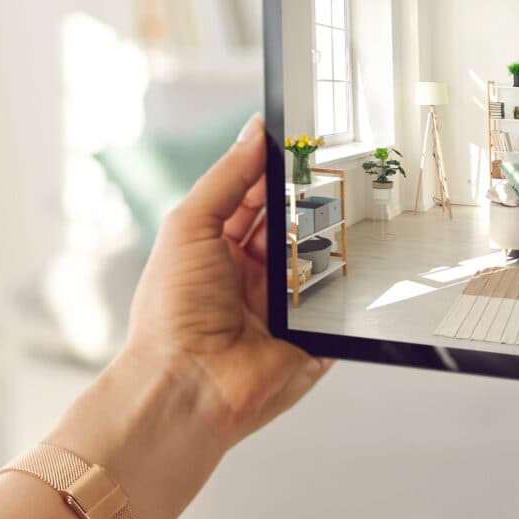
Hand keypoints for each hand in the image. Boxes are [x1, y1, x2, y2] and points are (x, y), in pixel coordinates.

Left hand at [120, 115, 330, 445]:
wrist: (189, 385)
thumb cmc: (171, 315)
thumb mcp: (189, 226)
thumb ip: (225, 178)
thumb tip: (253, 133)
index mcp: (216, 249)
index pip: (254, 197)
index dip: (274, 171)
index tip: (300, 143)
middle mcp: (249, 277)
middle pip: (292, 226)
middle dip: (308, 204)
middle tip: (328, 178)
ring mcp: (281, 307)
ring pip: (320, 260)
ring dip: (327, 242)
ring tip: (335, 222)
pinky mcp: (310, 337)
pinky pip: (338, 304)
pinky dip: (344, 285)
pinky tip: (347, 264)